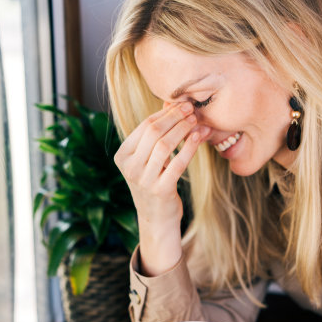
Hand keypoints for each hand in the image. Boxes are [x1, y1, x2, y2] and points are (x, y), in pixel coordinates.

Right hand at [114, 102, 210, 275]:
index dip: (166, 113)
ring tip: (197, 121)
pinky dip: (190, 147)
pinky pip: (178, 163)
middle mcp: (129, 168)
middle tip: (192, 110)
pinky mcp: (161, 190)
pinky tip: (199, 137)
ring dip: (184, 129)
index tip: (183, 104)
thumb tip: (173, 102)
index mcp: (122, 156)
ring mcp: (144, 180)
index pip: (144, 126)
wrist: (156, 218)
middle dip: (175, 118)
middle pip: (154, 132)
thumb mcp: (149, 159)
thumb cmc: (155, 181)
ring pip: (165, 145)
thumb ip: (157, 134)